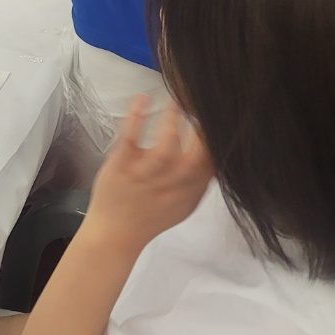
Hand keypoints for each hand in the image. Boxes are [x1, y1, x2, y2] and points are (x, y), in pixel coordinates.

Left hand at [86, 96, 213, 252]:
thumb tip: (218, 152)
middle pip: (195, 157)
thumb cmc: (150, 216)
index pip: (213, 164)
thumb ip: (201, 181)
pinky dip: (137, 117)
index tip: (219, 117)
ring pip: (164, 147)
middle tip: (203, 105)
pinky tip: (141, 99)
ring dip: (172, 120)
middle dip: (204, 131)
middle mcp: (171, 185)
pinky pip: (130, 138)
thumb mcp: (184, 204)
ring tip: (175, 99)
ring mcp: (145, 176)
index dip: (219, 139)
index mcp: (190, 192)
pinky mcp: (121, 167)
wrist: (114, 235)